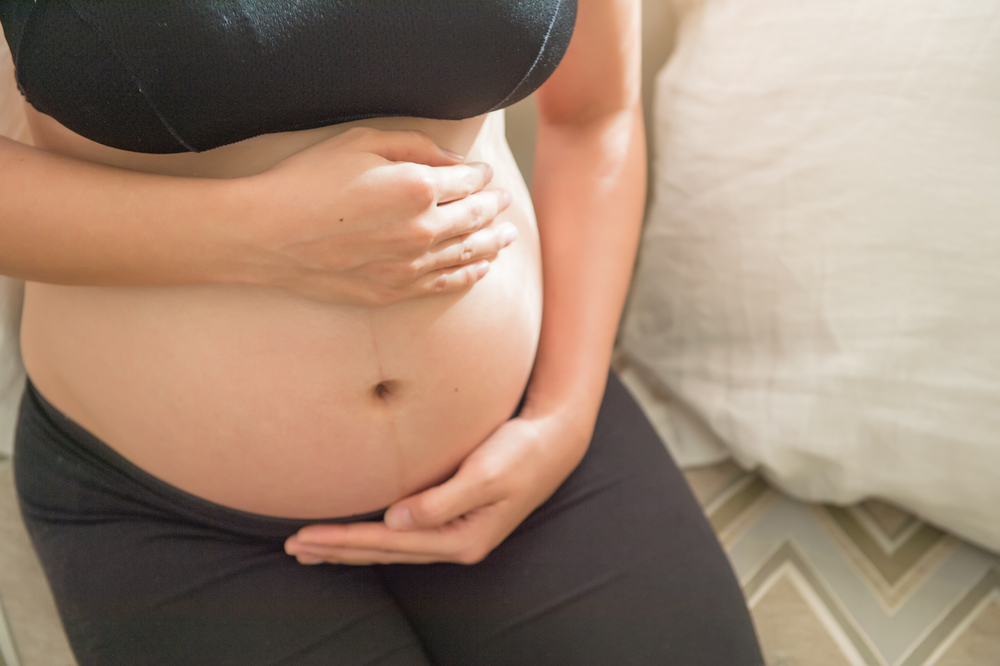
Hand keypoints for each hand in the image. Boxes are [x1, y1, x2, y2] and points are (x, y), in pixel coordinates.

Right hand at [236, 127, 516, 304]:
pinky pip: (444, 283)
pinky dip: (469, 274)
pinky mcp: (393, 291)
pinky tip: (481, 268)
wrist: (267, 234)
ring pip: (468, 255)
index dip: (481, 177)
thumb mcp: (361, 142)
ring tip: (508, 237)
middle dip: (495, 208)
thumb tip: (454, 162)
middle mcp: (422, 231)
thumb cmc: (308, 179)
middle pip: (476, 219)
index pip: (468, 183)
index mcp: (418, 188)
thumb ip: (415, 147)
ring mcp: (409, 266)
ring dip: (492, 243)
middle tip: (505, 202)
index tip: (486, 174)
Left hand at [284, 410, 589, 564]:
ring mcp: (456, 534)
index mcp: (462, 538)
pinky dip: (373, 535)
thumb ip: (441, 499)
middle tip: (293, 547)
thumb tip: (395, 520)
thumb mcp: (486, 473)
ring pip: (391, 547)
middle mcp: (456, 543)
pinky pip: (403, 534)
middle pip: (384, 552)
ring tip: (312, 549)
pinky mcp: (455, 518)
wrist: (554, 441)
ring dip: (350, 548)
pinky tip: (357, 534)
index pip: (389, 544)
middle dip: (337, 551)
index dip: (344, 541)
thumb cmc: (522, 451)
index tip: (306, 537)